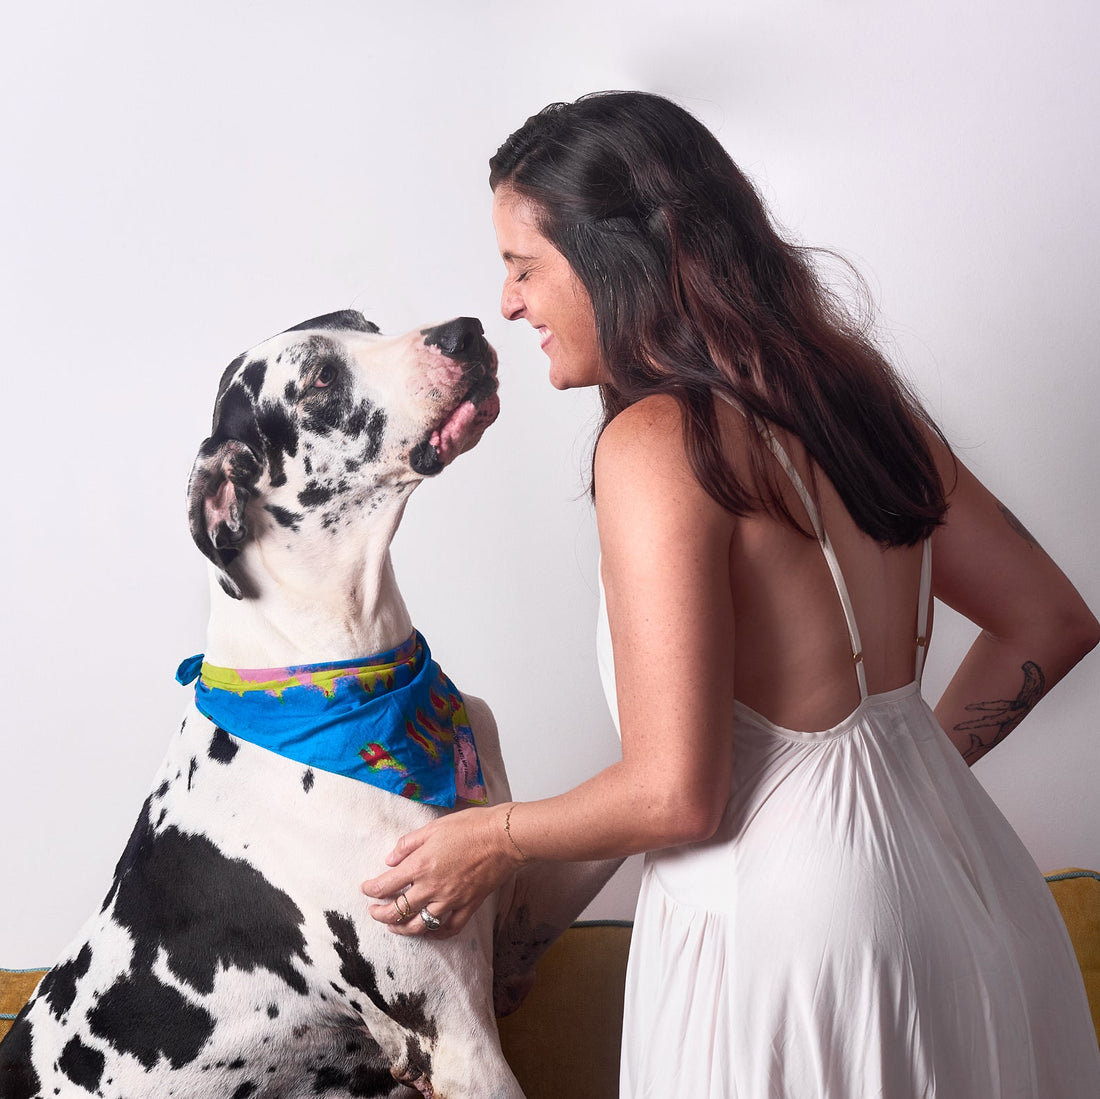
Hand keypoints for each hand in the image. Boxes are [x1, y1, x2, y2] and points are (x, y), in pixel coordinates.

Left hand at [361, 804, 523, 936]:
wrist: (504, 838)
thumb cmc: (470, 826)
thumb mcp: (433, 828)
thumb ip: (408, 845)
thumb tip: (390, 860)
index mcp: (420, 865)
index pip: (386, 885)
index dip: (371, 890)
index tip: (366, 889)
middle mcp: (431, 887)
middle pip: (397, 911)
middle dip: (380, 914)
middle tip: (374, 911)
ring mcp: (450, 900)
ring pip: (419, 925)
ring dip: (402, 929)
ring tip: (394, 927)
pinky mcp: (467, 906)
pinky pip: (448, 928)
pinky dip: (435, 934)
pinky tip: (428, 931)